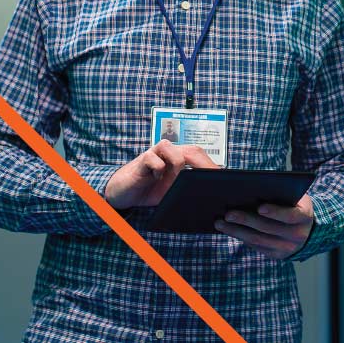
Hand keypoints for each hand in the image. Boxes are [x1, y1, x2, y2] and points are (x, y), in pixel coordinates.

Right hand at [104, 140, 218, 209]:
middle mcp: (169, 153)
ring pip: (176, 152)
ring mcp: (156, 154)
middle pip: (193, 150)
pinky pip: (154, 159)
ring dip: (178, 169)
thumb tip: (207, 194)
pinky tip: (155, 178)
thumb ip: (185, 188)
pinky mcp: (142, 159)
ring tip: (172, 182)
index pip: (199, 157)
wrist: (122, 192)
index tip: (221, 180)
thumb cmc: (149, 190)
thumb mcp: (171, 192)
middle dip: (203, 165)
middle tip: (209, 180)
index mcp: (179, 158)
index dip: (210, 166)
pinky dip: (158, 169)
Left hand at [214, 194, 314, 259]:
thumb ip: (277, 189)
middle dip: (246, 221)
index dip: (275, 212)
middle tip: (228, 214)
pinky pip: (257, 246)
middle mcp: (298, 235)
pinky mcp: (277, 255)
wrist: (307, 228)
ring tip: (220, 223)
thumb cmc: (293, 204)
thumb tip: (247, 184)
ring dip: (237, 231)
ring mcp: (287, 247)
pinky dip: (241, 237)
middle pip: (268, 228)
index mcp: (304, 216)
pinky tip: (229, 230)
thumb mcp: (293, 195)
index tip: (260, 207)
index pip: (290, 215)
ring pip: (259, 240)